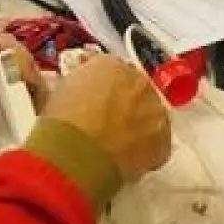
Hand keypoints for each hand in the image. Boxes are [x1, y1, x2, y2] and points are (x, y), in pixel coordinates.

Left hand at [0, 35, 45, 134]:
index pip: (8, 46)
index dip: (23, 62)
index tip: (29, 86)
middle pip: (16, 60)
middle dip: (31, 80)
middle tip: (39, 104)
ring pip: (11, 76)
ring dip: (24, 92)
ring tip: (33, 114)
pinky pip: (2, 91)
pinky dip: (13, 102)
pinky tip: (17, 120)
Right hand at [40, 55, 171, 180]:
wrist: (77, 156)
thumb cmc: (61, 124)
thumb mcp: (60, 91)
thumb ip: (77, 84)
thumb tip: (79, 89)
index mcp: (109, 64)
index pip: (111, 69)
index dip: (102, 86)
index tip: (94, 98)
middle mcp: (137, 80)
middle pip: (134, 89)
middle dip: (123, 103)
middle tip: (106, 122)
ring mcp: (155, 110)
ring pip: (149, 115)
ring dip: (138, 124)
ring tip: (117, 144)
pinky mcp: (163, 141)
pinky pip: (157, 143)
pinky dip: (146, 151)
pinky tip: (127, 159)